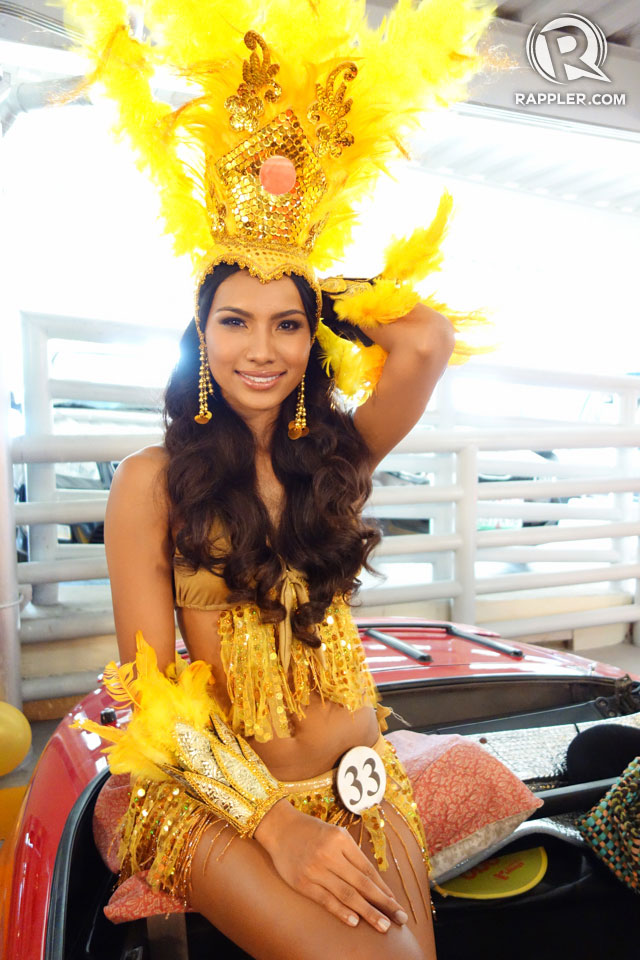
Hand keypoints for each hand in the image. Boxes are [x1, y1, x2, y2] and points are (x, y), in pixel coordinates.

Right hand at [254, 798, 408, 931]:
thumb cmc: (312, 831)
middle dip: (383, 903)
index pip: (368, 870)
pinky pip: (326, 900)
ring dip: (367, 912)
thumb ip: (352, 855)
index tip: (396, 904)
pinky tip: (355, 922)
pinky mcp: (302, 883)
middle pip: (362, 884)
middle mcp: (330, 855)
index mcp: (341, 840)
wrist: (279, 828)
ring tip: (383, 926)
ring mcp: (315, 870)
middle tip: (399, 919)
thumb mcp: (335, 834)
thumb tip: (374, 882)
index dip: (384, 889)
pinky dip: (341, 912)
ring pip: (347, 895)